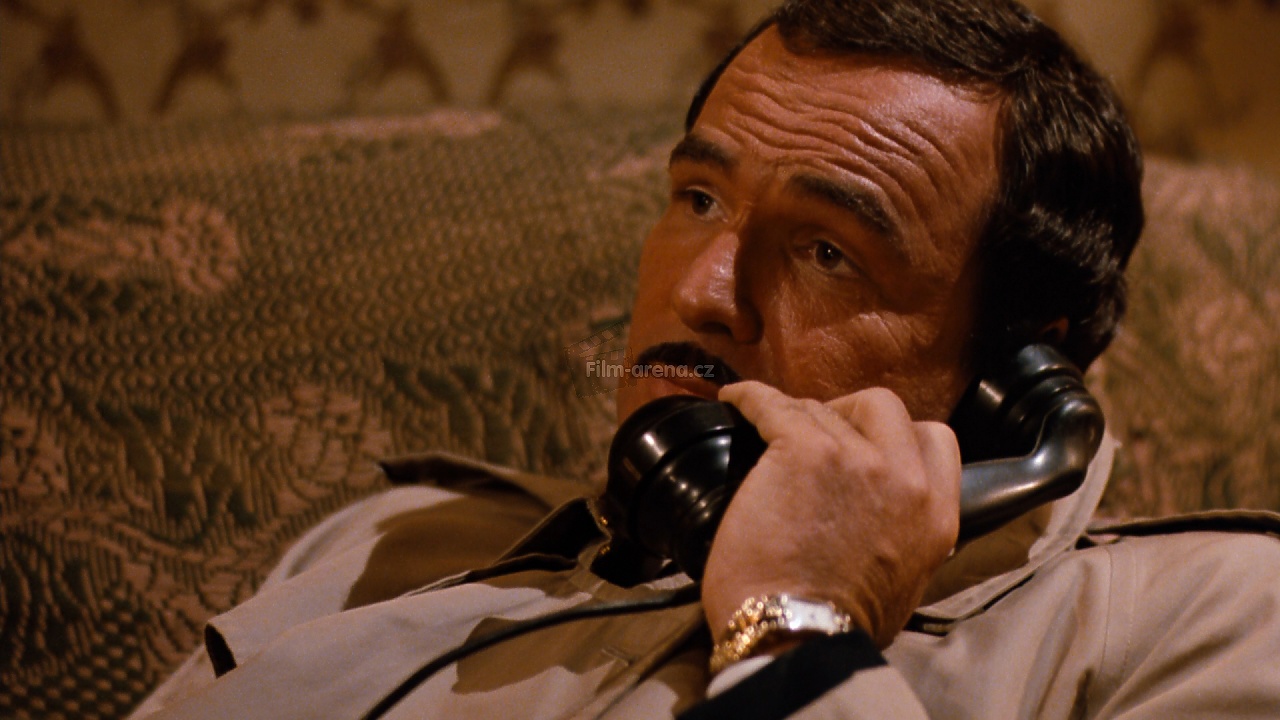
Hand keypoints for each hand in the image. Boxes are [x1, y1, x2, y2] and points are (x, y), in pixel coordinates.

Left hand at [701, 381, 961, 649]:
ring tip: (767, 430)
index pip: (935, 439)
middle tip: (817, 432)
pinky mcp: (804, 450)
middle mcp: (904, 479)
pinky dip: (750, 400)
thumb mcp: (904, 584)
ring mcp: (857, 460)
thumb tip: (875, 521)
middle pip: (882, 407)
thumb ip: (902, 538)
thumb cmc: (836, 626)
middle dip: (848, 411)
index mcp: (936, 515)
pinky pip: (773, 404)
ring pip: (822, 408)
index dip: (896, 434)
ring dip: (795, 417)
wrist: (796, 635)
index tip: (864, 442)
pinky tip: (735, 402)